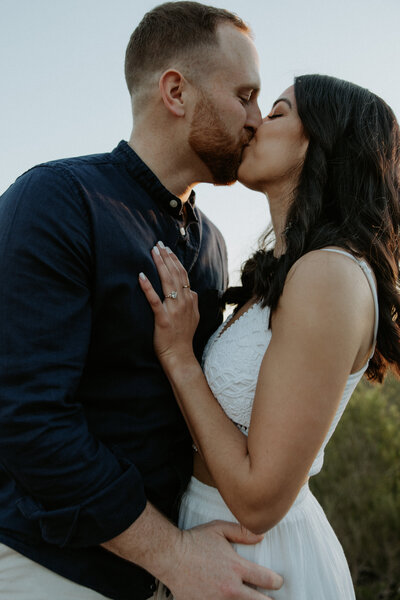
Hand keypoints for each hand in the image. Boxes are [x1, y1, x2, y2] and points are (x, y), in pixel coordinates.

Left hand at [139, 242, 198, 366]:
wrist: (180, 355)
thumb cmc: (183, 337)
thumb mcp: (193, 316)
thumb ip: (191, 302)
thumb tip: (191, 291)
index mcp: (190, 299)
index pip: (182, 274)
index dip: (174, 260)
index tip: (167, 249)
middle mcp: (184, 302)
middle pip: (175, 274)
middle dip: (166, 257)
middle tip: (158, 244)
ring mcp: (174, 310)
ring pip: (167, 282)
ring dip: (160, 265)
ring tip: (153, 252)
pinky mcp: (163, 318)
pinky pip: (154, 300)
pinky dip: (147, 287)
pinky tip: (141, 276)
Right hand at [162, 520, 282, 599]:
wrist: (169, 556)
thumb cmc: (194, 540)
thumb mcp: (219, 529)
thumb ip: (242, 532)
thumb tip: (262, 537)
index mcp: (236, 567)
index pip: (268, 580)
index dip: (277, 582)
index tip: (277, 582)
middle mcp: (230, 588)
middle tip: (268, 598)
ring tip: (249, 598)